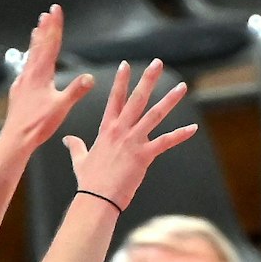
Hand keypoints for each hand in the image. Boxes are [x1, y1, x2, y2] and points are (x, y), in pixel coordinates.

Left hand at [0, 6, 94, 154]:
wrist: (16, 138)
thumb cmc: (37, 125)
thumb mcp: (61, 108)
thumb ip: (75, 91)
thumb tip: (90, 78)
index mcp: (41, 75)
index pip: (50, 45)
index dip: (55, 27)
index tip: (56, 11)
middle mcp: (29, 74)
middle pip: (39, 46)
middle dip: (45, 28)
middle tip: (47, 13)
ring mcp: (22, 82)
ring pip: (31, 56)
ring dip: (36, 41)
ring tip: (37, 29)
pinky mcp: (19, 91)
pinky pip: (26, 68)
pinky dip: (30, 59)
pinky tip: (29, 62)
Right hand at [64, 60, 197, 210]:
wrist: (96, 198)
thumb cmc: (89, 181)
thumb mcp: (79, 159)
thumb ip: (75, 146)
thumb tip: (67, 139)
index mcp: (106, 129)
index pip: (115, 98)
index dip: (121, 81)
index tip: (126, 64)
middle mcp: (120, 130)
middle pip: (136, 99)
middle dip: (148, 79)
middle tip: (157, 63)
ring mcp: (132, 141)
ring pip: (154, 115)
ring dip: (169, 100)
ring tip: (182, 87)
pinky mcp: (144, 156)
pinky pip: (166, 142)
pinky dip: (180, 135)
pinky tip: (193, 128)